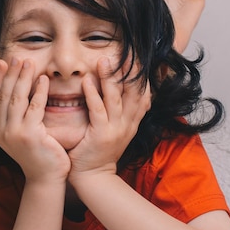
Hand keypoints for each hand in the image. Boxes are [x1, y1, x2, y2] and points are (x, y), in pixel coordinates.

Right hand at [0, 58, 70, 182]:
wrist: (46, 179)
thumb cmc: (38, 155)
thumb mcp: (21, 134)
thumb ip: (16, 116)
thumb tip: (15, 91)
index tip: (2, 62)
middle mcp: (1, 131)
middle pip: (4, 95)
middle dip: (10, 74)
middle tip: (17, 58)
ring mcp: (13, 133)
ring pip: (17, 99)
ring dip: (23, 78)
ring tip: (29, 63)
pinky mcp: (29, 135)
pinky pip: (34, 108)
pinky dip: (38, 92)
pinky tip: (43, 80)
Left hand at [68, 57, 150, 182]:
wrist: (94, 178)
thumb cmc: (99, 152)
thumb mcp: (116, 130)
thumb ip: (120, 112)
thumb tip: (119, 91)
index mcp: (132, 121)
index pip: (143, 93)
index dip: (142, 75)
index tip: (137, 56)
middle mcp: (128, 124)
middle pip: (134, 92)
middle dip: (130, 71)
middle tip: (126, 51)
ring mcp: (116, 130)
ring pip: (116, 99)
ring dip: (110, 78)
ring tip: (104, 60)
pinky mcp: (101, 135)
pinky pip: (98, 111)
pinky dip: (93, 94)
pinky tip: (86, 81)